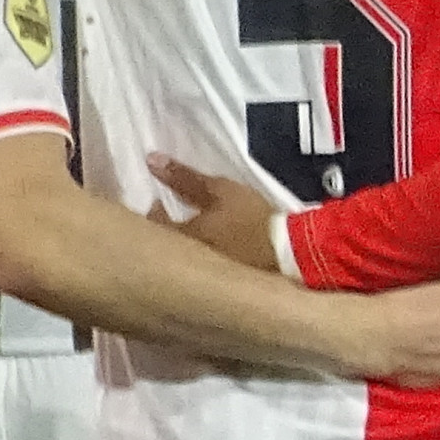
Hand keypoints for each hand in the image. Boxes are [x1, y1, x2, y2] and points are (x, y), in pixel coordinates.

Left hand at [145, 153, 282, 271]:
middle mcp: (192, 258)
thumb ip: (185, 178)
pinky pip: (210, 264)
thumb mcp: (219, 191)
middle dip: (169, 230)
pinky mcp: (230, 279)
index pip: (157, 224)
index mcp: (186, 236)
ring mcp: (211, 272)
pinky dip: (207, 252)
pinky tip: (218, 246)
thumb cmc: (250, 218)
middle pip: (172, 242)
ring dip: (188, 242)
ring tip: (196, 229)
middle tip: (174, 216)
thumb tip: (150, 160)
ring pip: (190, 254)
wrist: (289, 252)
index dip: (155, 212)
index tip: (158, 202)